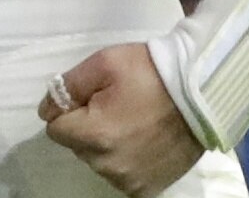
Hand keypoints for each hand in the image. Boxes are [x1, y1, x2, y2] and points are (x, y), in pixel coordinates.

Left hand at [38, 44, 203, 197]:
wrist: (201, 92)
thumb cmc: (149, 72)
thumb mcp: (102, 64)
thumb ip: (67, 86)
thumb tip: (48, 110)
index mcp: (95, 135)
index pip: (55, 128)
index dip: (69, 109)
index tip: (92, 97)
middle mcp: (109, 165)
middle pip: (77, 146)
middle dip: (88, 126)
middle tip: (117, 104)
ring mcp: (130, 180)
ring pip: (98, 161)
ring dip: (107, 144)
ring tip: (134, 120)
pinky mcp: (149, 188)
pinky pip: (121, 174)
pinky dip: (126, 158)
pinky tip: (143, 139)